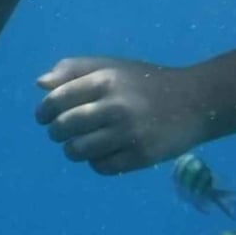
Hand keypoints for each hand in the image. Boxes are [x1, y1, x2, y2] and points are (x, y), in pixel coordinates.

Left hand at [35, 57, 211, 173]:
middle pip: (63, 128)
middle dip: (56, 132)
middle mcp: (115, 106)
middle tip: (61, 132)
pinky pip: (101, 167)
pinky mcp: (142, 157)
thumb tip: (40, 84)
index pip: (57, 100)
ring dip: (73, 150)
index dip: (44, 111)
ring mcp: (130, 134)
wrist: (196, 101)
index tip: (44, 118)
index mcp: (104, 80)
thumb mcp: (111, 66)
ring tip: (81, 144)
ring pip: (78, 151)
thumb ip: (73, 70)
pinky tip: (105, 152)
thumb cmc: (144, 82)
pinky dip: (96, 162)